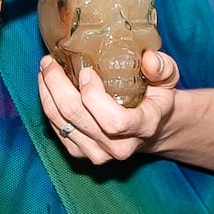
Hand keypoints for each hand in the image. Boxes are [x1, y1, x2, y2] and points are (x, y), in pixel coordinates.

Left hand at [38, 50, 180, 164]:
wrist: (153, 129)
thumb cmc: (158, 98)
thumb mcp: (168, 80)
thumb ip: (163, 68)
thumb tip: (149, 59)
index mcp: (144, 127)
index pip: (114, 121)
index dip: (93, 97)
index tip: (86, 71)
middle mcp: (120, 147)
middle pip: (77, 117)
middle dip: (57, 86)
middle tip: (49, 62)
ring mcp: (99, 154)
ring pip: (61, 124)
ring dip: (47, 94)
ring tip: (45, 70)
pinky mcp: (82, 154)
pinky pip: (57, 131)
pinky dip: (49, 106)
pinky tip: (48, 88)